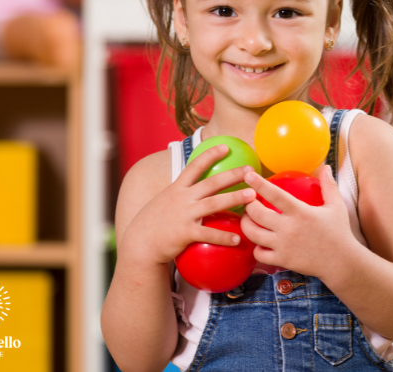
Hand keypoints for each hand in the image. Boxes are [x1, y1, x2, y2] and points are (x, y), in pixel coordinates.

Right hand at [120, 145, 257, 265]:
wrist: (139, 245)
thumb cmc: (154, 224)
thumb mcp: (164, 201)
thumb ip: (180, 195)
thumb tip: (196, 189)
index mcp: (177, 189)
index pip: (195, 166)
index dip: (210, 155)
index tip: (226, 146)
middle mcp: (182, 198)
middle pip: (212, 182)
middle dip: (233, 174)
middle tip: (251, 170)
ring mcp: (184, 214)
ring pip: (214, 203)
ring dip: (235, 198)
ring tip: (252, 197)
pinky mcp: (185, 233)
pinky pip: (209, 234)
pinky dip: (224, 237)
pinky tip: (239, 239)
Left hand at [240, 165, 357, 277]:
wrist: (341, 262)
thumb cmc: (339, 232)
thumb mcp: (336, 206)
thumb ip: (328, 185)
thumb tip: (326, 167)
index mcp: (301, 212)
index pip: (275, 195)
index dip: (259, 184)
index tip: (248, 175)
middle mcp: (289, 228)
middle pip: (256, 214)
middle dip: (247, 205)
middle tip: (248, 201)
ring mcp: (283, 245)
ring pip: (253, 234)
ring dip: (246, 224)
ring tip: (248, 219)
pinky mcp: (282, 260)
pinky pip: (259, 254)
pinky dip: (256, 248)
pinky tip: (260, 243)